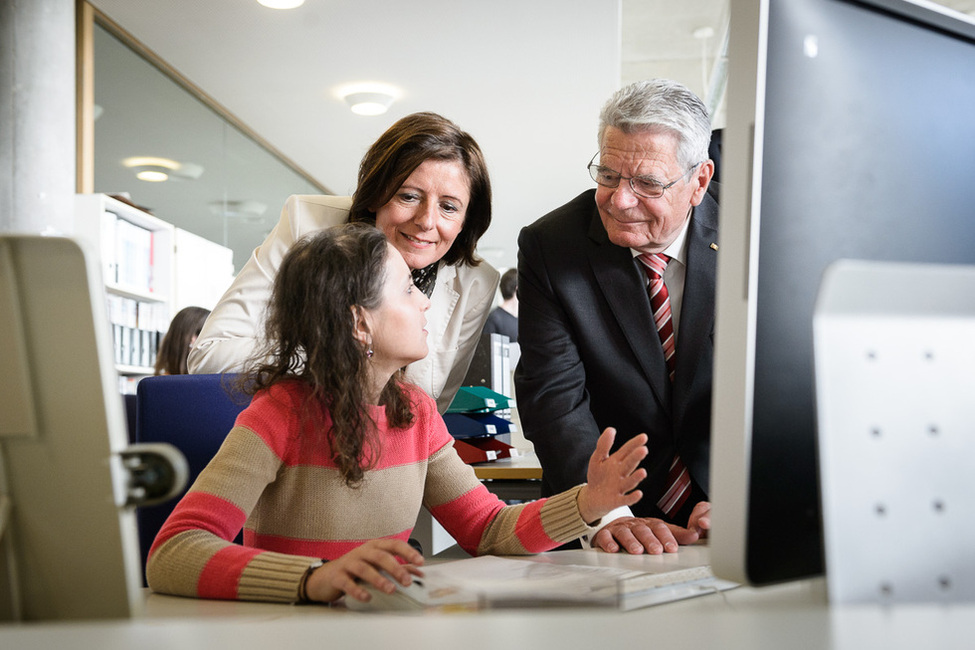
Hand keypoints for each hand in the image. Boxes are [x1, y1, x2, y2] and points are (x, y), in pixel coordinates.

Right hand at [303, 539, 423, 602]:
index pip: (393, 544)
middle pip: (380, 556)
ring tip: (390, 589)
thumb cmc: (355, 569)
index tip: (420, 561)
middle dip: (395, 568)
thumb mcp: (377, 566)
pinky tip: (367, 597)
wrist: (326, 576)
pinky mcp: (337, 577)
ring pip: (364, 568)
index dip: (407, 552)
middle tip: (406, 581)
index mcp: (374, 547)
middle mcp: (362, 552)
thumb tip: (419, 573)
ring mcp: (348, 563)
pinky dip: (358, 590)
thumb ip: (398, 568)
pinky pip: (347, 583)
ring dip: (379, 579)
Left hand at [576, 428, 647, 523]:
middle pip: (629, 464)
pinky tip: (639, 493)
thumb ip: (603, 445)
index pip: (627, 451)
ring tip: (643, 472)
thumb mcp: (597, 458)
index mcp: (617, 462)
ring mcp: (620, 487)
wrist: (592, 497)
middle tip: (643, 450)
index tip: (644, 437)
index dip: (634, 444)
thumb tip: (611, 429)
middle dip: (636, 458)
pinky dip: (632, 497)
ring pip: (630, 482)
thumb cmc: (597, 476)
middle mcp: (621, 474)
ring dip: (636, 477)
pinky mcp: (617, 500)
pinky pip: (625, 499)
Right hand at [591, 501, 710, 554]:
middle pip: (643, 531)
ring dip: (631, 542)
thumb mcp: (658, 531)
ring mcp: (619, 528)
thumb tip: (695, 535)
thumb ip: (676, 534)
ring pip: (625, 533)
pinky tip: (613, 549)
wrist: (614, 524)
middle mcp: (635, 525)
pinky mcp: (605, 534)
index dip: (666, 537)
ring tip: (637, 551)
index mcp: (649, 524)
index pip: (659, 528)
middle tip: (656, 550)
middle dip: (650, 540)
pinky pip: (605, 537)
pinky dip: (608, 542)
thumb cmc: (639, 530)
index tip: (672, 548)